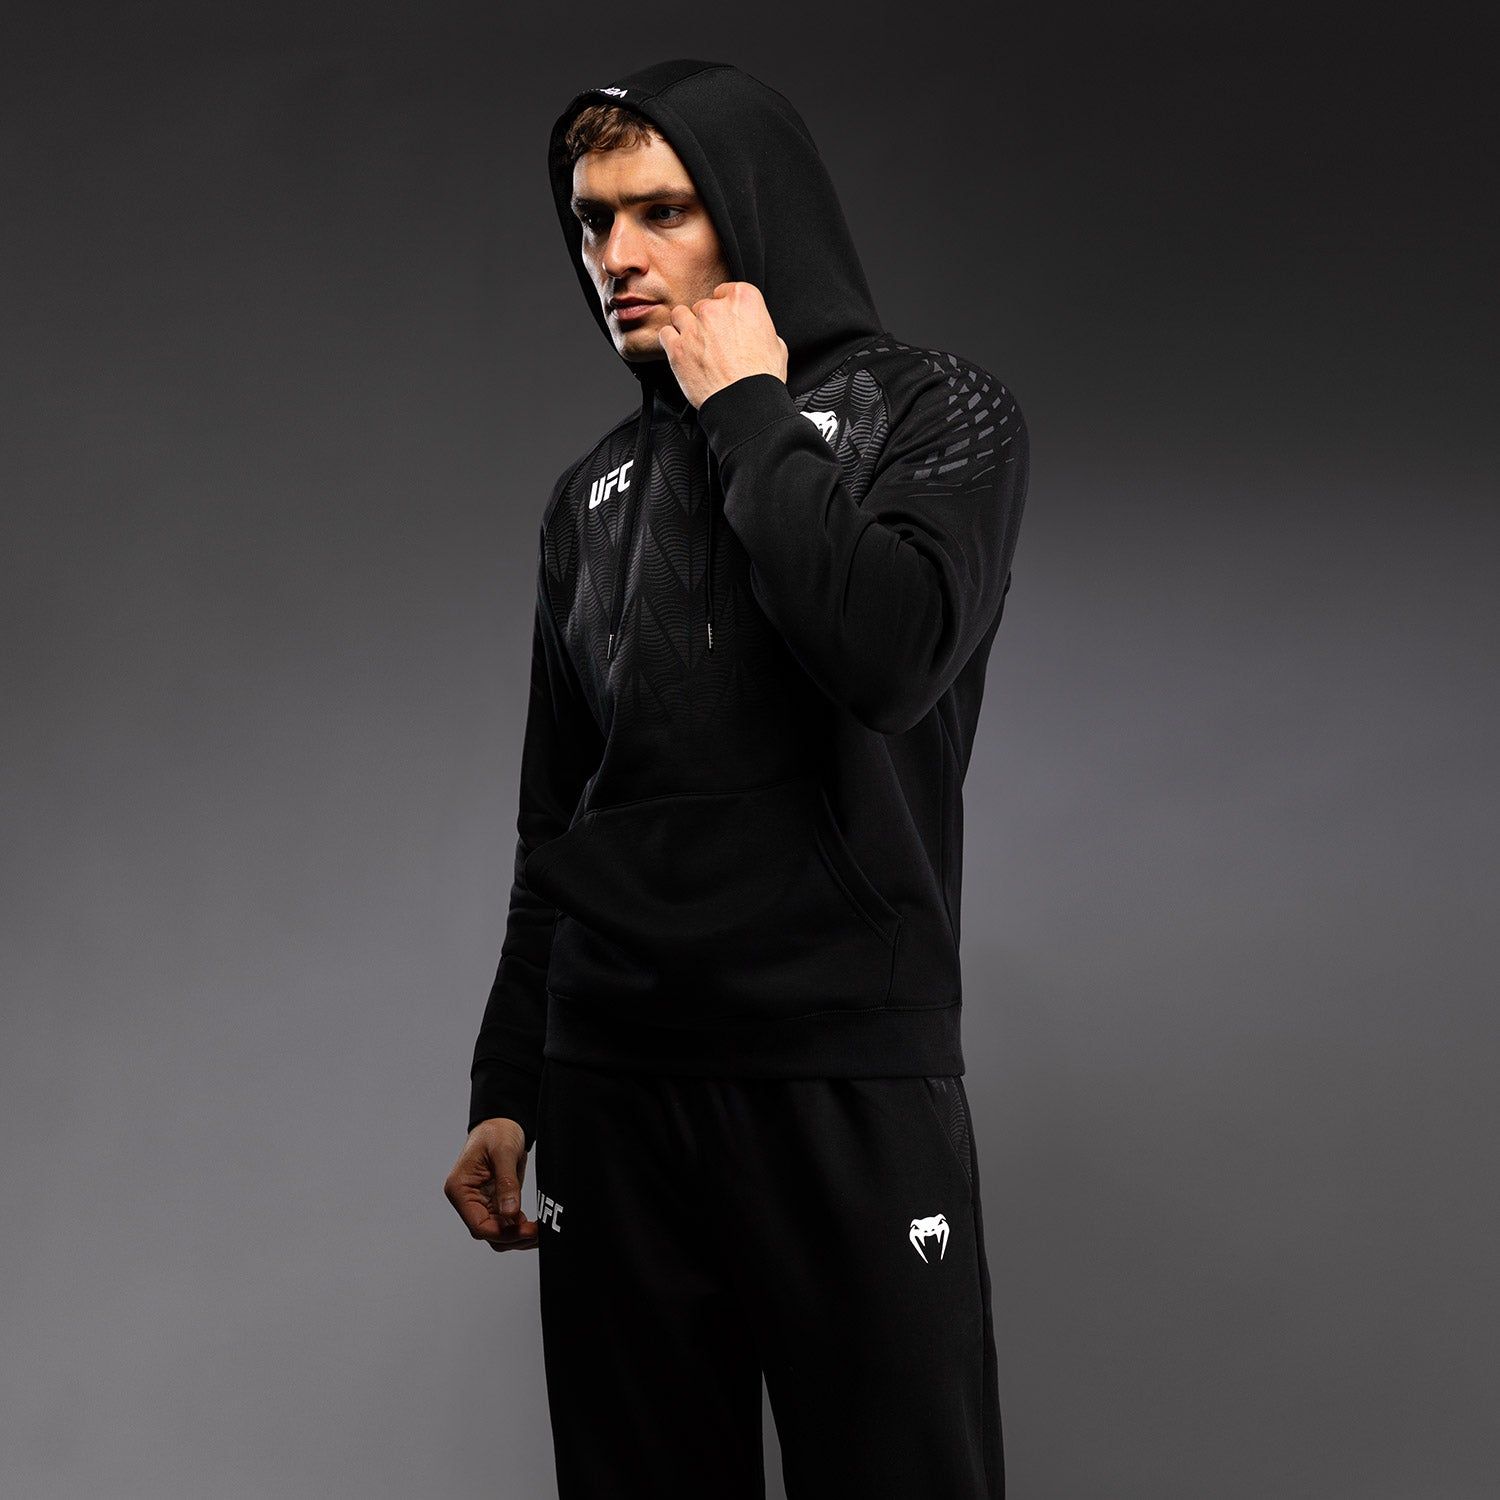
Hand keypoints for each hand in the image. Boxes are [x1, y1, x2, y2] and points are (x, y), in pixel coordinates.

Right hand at [444, 1118, 538, 1251]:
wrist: (502, 1123)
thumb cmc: (496, 1132)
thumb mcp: (503, 1152)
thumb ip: (506, 1183)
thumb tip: (510, 1214)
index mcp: (460, 1189)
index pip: (478, 1225)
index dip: (503, 1233)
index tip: (526, 1230)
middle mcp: (467, 1200)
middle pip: (488, 1233)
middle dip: (513, 1237)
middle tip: (538, 1233)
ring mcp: (481, 1202)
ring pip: (497, 1233)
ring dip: (517, 1236)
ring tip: (540, 1232)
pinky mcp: (494, 1202)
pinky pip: (505, 1223)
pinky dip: (519, 1227)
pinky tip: (535, 1226)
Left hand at [658, 281, 789, 407]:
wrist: (746, 402)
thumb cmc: (762, 378)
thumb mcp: (776, 345)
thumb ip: (760, 329)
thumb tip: (756, 332)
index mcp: (744, 300)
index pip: (725, 290)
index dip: (724, 306)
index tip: (725, 319)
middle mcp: (716, 309)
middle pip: (703, 305)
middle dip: (706, 321)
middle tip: (714, 341)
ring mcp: (694, 327)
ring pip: (680, 314)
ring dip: (685, 326)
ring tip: (695, 344)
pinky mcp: (678, 348)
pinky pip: (666, 334)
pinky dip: (671, 341)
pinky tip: (681, 352)